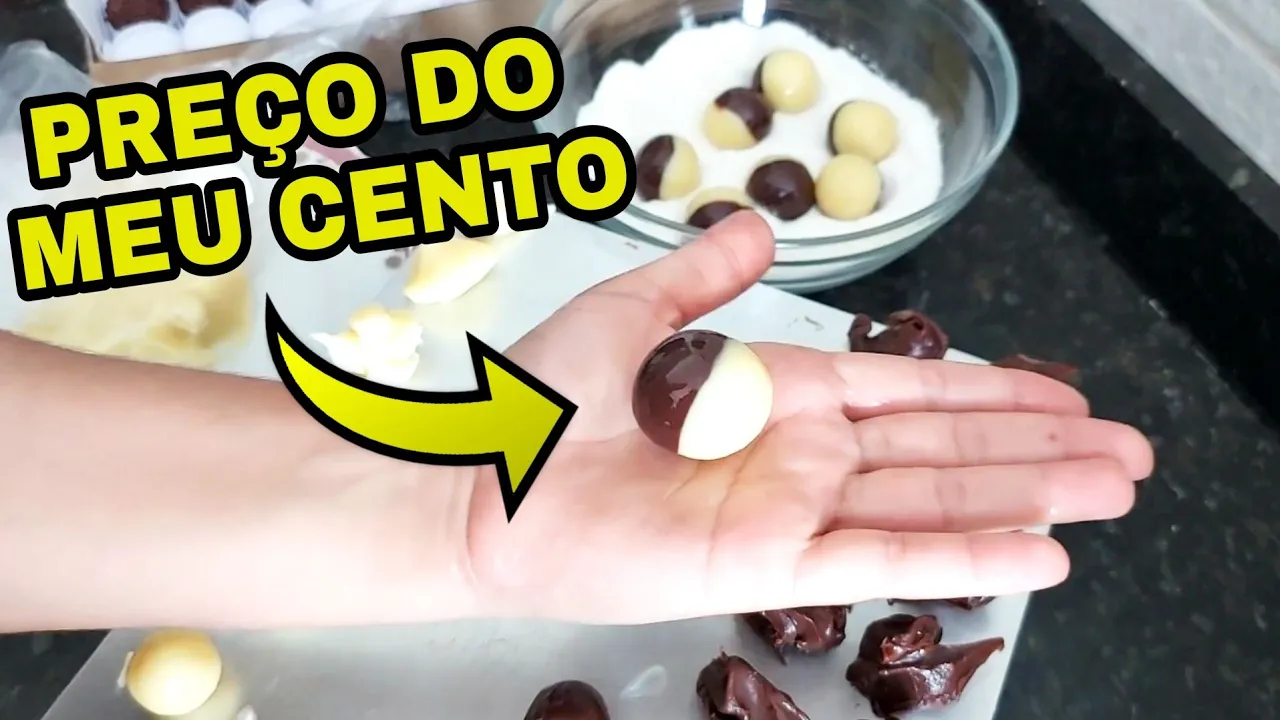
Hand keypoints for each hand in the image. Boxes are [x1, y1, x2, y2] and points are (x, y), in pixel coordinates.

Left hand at [462, 212, 1152, 623]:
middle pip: (945, 448)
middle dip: (1037, 448)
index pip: (908, 391)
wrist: (487, 488)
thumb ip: (701, 279)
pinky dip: (964, 555)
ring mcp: (793, 511)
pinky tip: (1038, 553)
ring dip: (1027, 496)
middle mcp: (802, 454)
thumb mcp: (631, 314)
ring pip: (934, 502)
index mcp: (778, 391)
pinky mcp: (771, 563)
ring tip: (1114, 492)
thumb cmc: (547, 404)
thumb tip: (758, 237)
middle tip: (1128, 452)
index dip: (990, 391)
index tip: (1062, 394)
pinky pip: (885, 559)